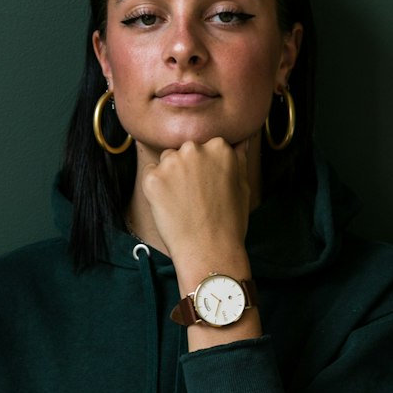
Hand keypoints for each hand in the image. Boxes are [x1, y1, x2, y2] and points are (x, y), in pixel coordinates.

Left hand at [138, 137, 250, 276]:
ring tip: (183, 203)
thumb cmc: (230, 222)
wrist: (210, 251)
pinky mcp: (152, 178)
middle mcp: (194, 148)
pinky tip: (170, 206)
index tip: (208, 185)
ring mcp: (171, 162)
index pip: (205, 146)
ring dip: (170, 176)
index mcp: (219, 146)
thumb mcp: (243, 186)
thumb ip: (238, 159)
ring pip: (166, 161)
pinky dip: (156, 188)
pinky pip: (150, 174)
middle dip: (187, 168)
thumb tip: (241, 141)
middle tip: (195, 197)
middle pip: (184, 151)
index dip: (205, 167)